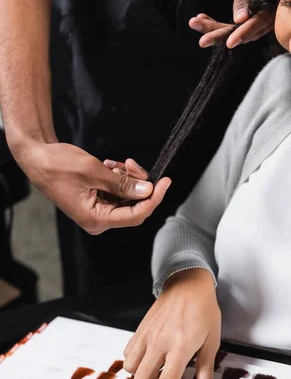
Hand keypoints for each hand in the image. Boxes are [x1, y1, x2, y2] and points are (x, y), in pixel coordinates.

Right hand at [13, 141, 170, 233]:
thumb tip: (147, 190)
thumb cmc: (58, 164)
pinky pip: (118, 193)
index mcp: (95, 219)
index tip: (165, 181)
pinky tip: (109, 167)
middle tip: (131, 164)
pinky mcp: (97, 202)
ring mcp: (98, 212)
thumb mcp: (94, 171)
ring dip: (127, 179)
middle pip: (134, 207)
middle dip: (138, 184)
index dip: (153, 198)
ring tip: (114, 163)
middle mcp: (98, 220)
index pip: (135, 215)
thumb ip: (122, 183)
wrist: (37, 157)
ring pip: (127, 198)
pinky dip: (119, 179)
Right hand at [123, 268, 221, 378]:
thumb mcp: (212, 339)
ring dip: (141, 374)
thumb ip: (206, 367)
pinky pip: (127, 352)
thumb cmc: (204, 310)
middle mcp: (160, 342)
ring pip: (130, 367)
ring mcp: (147, 334)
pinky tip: (149, 355)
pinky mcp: (139, 328)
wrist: (188, 283)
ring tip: (157, 367)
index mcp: (180, 347)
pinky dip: (134, 360)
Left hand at [189, 0, 273, 48]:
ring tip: (194, 23)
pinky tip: (200, 17)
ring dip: (213, 28)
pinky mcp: (245, 14)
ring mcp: (256, 14)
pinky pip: (230, 24)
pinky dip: (214, 22)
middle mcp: (266, 11)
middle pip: (244, 30)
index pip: (259, 22)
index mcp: (272, 1)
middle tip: (202, 42)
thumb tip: (241, 19)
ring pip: (235, 29)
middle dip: (221, 35)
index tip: (229, 43)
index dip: (244, 33)